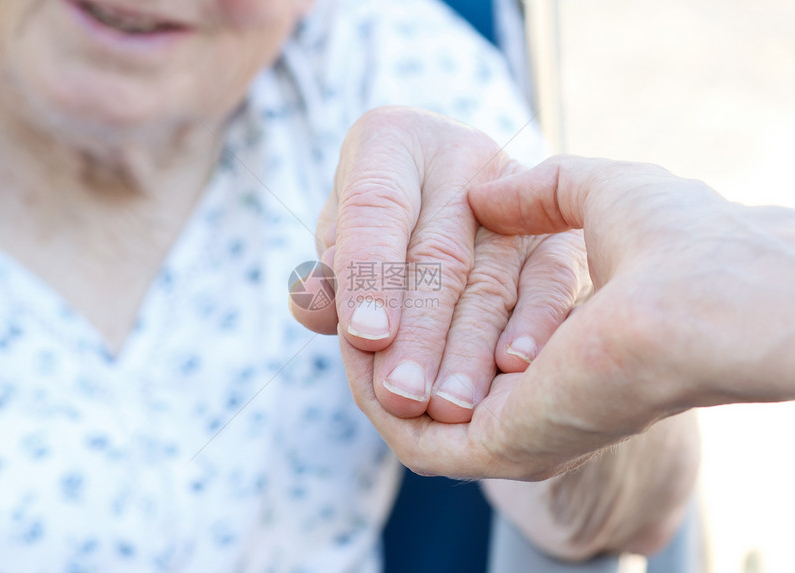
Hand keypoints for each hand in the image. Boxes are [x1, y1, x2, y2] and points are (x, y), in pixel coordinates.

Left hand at [290, 107, 588, 423]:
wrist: (450, 191)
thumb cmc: (378, 225)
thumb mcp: (341, 236)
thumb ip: (330, 274)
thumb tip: (311, 308)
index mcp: (391, 141)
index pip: (375, 206)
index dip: (369, 273)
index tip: (364, 340)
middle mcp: (460, 153)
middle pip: (438, 253)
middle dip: (419, 333)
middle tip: (402, 397)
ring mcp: (516, 188)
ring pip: (493, 277)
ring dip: (470, 349)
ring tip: (449, 408)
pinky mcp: (558, 226)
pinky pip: (549, 281)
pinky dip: (532, 327)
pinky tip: (513, 371)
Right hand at [338, 153, 794, 480]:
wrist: (707, 286)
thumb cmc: (672, 238)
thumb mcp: (590, 197)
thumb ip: (536, 192)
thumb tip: (484, 186)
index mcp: (556, 349)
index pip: (459, 337)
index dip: (405, 299)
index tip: (370, 263)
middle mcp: (530, 398)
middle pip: (425, 374)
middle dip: (372, 333)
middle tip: (329, 297)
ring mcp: (511, 426)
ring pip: (408, 406)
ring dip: (363, 361)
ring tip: (334, 313)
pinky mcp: (492, 441)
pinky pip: (408, 432)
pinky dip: (369, 390)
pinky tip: (350, 338)